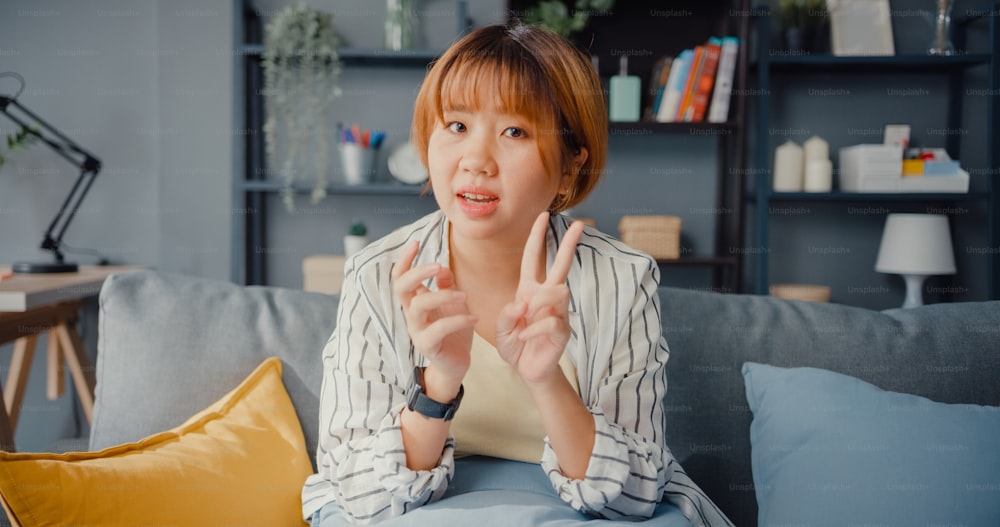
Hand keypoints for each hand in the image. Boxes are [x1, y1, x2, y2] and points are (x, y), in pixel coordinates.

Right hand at [392, 241, 476, 386]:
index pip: (401, 277)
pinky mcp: (428, 346)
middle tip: (438, 265)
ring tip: (464, 296)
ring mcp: (417, 330)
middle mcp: (412, 314)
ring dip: (442, 295)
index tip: (415, 242)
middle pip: (402, 287)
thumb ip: (445, 285)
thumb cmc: (453, 331)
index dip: (404, 260)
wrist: (456, 364)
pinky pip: (438, 329)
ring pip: (419, 306)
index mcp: (415, 301)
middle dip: (418, 272)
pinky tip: (474, 318)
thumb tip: (442, 268)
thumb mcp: (452, 304)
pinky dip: (458, 320)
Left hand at [495, 212, 583, 384]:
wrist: (527, 370)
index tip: (544, 215)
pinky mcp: (563, 330)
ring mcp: (558, 312)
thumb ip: (507, 314)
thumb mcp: (502, 328)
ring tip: (525, 320)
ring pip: (558, 291)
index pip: (534, 258)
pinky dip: (533, 330)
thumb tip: (524, 304)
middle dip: (569, 244)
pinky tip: (524, 338)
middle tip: (580, 224)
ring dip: (539, 303)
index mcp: (529, 290)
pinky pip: (551, 321)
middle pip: (561, 265)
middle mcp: (546, 297)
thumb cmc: (515, 345)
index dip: (538, 237)